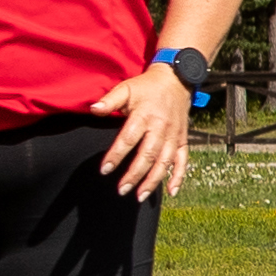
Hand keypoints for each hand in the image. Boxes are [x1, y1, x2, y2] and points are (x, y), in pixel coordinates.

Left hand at [88, 62, 198, 200]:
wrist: (176, 80)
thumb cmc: (146, 87)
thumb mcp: (126, 89)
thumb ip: (109, 101)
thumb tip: (92, 110)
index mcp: (145, 116)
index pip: (128, 139)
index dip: (116, 155)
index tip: (104, 170)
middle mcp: (161, 128)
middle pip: (148, 155)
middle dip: (135, 174)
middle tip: (121, 190)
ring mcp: (174, 136)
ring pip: (165, 162)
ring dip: (153, 180)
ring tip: (139, 196)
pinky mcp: (182, 140)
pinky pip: (183, 160)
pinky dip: (179, 176)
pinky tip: (172, 192)